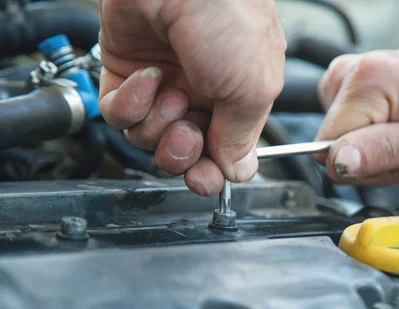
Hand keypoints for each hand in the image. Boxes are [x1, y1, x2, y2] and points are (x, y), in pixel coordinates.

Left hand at [98, 0, 285, 194]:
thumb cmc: (229, 17)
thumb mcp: (253, 87)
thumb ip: (242, 136)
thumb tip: (237, 170)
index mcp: (239, 97)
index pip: (224, 152)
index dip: (214, 172)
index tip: (207, 179)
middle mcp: (202, 94)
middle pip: (185, 152)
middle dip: (183, 154)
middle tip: (187, 137)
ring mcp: (164, 84)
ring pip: (150, 138)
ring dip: (159, 124)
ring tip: (170, 93)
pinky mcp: (128, 73)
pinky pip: (122, 115)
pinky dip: (132, 104)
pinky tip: (147, 77)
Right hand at [315, 44, 398, 184]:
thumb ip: (383, 151)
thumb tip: (337, 163)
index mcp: (368, 81)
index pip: (328, 149)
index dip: (363, 167)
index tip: (398, 159)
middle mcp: (350, 71)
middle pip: (330, 146)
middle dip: (368, 161)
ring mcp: (347, 75)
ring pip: (335, 141)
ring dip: (371, 152)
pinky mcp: (348, 83)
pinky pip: (342, 128)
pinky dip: (369, 137)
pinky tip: (396, 127)